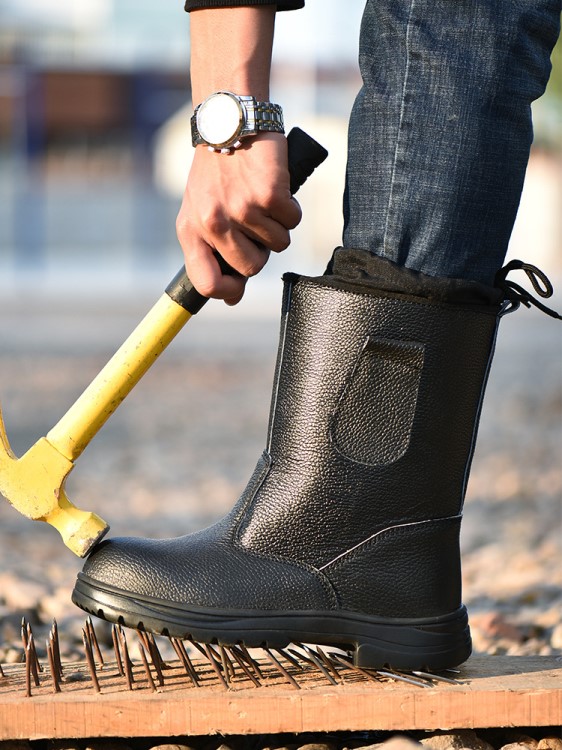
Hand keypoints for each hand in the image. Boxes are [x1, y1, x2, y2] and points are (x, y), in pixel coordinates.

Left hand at [176, 132, 301, 304]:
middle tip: (254, 224)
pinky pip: (293, 221)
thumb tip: (232, 299)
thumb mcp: (202, 211)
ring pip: (278, 246)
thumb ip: (213, 254)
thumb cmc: (218, 172)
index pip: (206, 283)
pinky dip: (291, 207)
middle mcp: (213, 223)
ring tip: (262, 200)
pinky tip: (276, 188)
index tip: (238, 288)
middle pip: (252, 268)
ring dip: (277, 226)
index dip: (227, 292)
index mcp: (191, 230)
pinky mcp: (269, 195)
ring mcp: (242, 209)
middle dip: (261, 251)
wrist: (230, 121)